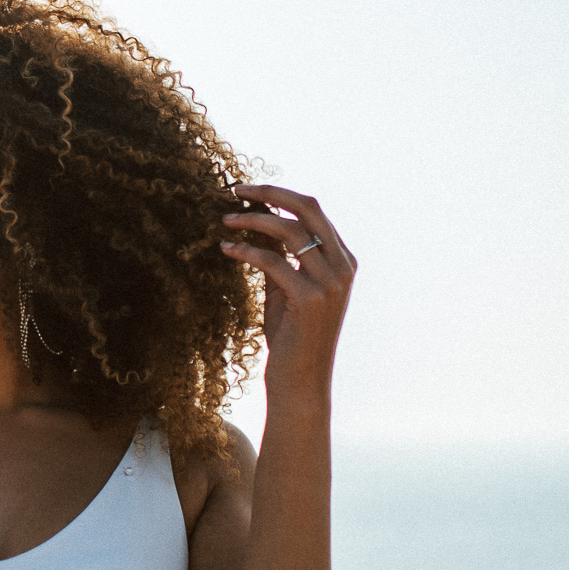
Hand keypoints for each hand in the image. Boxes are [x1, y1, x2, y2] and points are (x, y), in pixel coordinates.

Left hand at [220, 186, 355, 405]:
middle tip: (235, 189)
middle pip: (307, 209)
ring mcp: (330, 283)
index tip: (248, 191)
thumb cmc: (292, 336)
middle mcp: (343, 267)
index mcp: (343, 260)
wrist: (300, 381)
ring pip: (288, 231)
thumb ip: (280, 256)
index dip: (279, 194)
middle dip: (269, 192)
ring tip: (225, 220)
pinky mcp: (310, 299)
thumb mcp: (287, 288)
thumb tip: (257, 223)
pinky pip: (272, 261)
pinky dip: (246, 250)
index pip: (313, 211)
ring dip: (252, 220)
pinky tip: (226, 249)